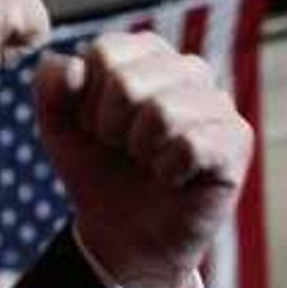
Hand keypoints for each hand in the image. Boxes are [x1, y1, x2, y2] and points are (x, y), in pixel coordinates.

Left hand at [37, 31, 252, 287]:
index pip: (105, 53)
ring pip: (161, 113)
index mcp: (146, 53)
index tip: (97, 127)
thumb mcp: (58, 126)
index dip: (87, 102)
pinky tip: (174, 178)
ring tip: (149, 162)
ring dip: (141, 151)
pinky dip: (169, 170)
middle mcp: (187, 68)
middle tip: (124, 150)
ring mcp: (217, 102)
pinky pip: (191, 144)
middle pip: (127, 83)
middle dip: (110, 129)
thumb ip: (50, 84)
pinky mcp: (236, 140)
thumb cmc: (98, 170)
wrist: (123, 234)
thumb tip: (73, 66)